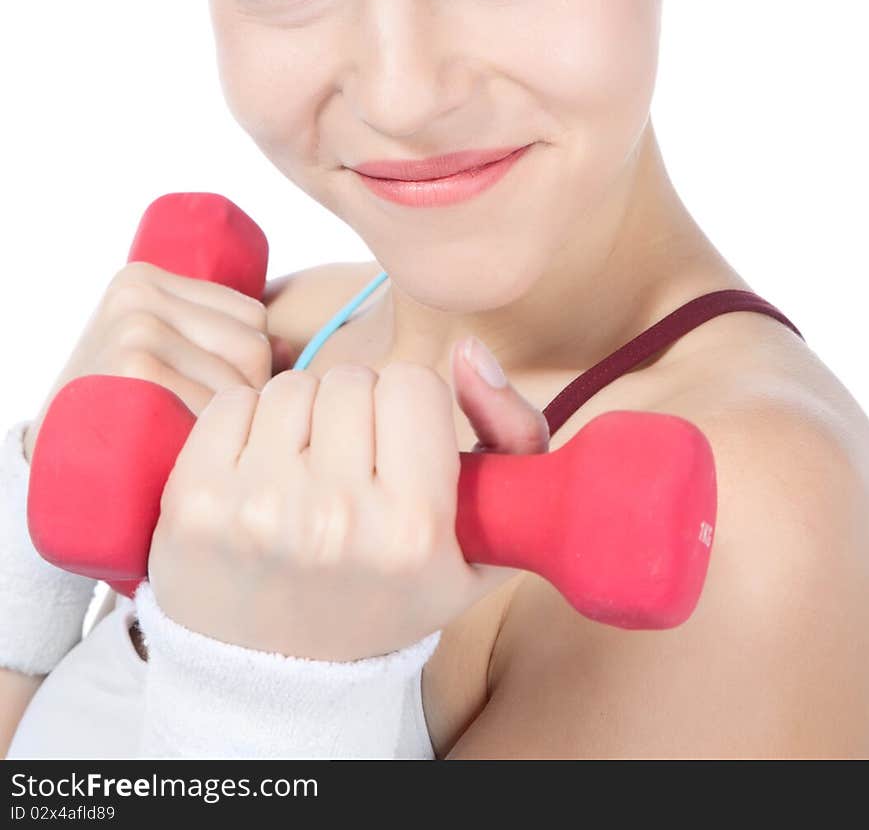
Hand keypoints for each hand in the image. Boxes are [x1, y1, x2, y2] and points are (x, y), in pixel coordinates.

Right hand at [22, 262, 292, 464]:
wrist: (49, 460)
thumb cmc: (113, 410)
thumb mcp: (153, 356)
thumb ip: (210, 341)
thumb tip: (292, 350)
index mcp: (146, 279)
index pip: (252, 315)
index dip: (255, 365)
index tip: (225, 401)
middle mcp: (138, 294)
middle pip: (252, 344)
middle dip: (251, 398)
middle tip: (222, 436)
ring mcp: (134, 328)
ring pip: (239, 381)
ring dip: (239, 427)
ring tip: (210, 451)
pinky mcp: (131, 368)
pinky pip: (214, 404)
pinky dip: (217, 438)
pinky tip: (199, 457)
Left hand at [145, 340, 550, 660]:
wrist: (276, 679)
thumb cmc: (385, 597)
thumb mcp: (482, 545)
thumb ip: (515, 437)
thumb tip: (467, 350)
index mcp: (412, 529)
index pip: (413, 383)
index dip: (407, 411)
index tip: (396, 453)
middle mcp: (333, 519)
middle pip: (350, 379)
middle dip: (352, 413)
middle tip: (346, 470)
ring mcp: (256, 507)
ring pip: (291, 385)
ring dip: (299, 417)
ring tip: (301, 475)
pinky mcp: (192, 500)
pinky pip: (230, 401)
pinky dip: (245, 425)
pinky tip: (255, 476)